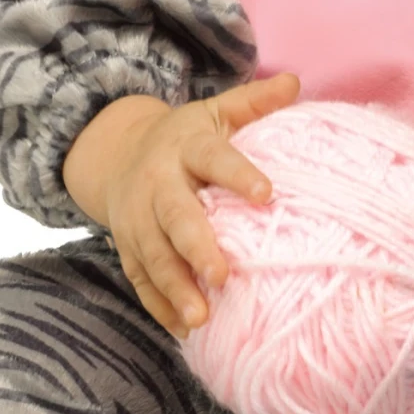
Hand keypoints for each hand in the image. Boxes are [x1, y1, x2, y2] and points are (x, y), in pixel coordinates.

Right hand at [61, 72, 301, 337]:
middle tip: (223, 275)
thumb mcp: (215, 113)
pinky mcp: (128, 248)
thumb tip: (295, 82)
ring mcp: (138, 220)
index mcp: (186, 147)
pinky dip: (160, 306)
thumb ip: (253, 102)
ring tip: (202, 318)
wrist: (118, 154)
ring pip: (154, 256)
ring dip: (176, 287)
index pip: (213, 158)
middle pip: (175, 217)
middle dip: (197, 247)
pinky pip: (141, 280)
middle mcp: (157, 184)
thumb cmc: (185, 138)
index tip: (266, 193)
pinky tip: (184, 330)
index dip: (237, 174)